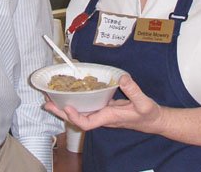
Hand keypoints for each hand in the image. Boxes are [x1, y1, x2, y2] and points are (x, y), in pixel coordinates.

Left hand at [44, 74, 162, 133]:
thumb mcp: (144, 103)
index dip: (76, 117)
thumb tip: (122, 78)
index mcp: (109, 118)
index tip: (68, 107)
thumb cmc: (149, 114)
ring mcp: (102, 112)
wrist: (153, 119)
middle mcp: (102, 117)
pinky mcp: (104, 107)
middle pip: (77, 118)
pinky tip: (70, 91)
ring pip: (80, 111)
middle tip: (46, 102)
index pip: (87, 123)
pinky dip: (77, 99)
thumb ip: (133, 91)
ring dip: (65, 105)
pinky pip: (87, 105)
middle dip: (61, 111)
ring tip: (51, 96)